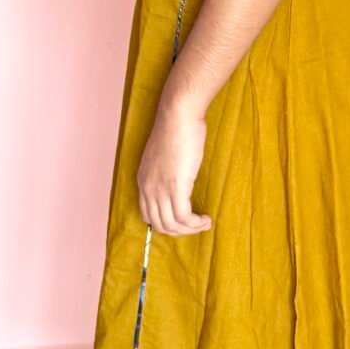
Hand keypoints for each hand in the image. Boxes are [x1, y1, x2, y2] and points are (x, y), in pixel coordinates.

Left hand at [137, 92, 211, 235]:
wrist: (178, 117)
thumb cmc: (176, 130)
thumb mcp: (163, 156)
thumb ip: (165, 172)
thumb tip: (178, 181)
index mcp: (143, 181)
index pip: (147, 216)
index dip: (166, 224)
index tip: (182, 221)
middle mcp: (147, 189)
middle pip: (159, 225)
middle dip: (180, 231)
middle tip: (196, 226)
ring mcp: (160, 189)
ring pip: (172, 225)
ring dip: (190, 229)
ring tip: (204, 223)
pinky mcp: (175, 187)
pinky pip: (184, 217)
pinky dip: (195, 223)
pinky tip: (206, 219)